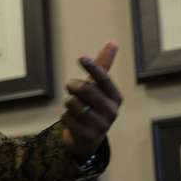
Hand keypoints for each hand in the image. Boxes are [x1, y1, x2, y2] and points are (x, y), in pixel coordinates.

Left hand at [61, 41, 122, 162]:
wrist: (87, 139)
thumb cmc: (93, 107)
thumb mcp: (99, 88)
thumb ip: (103, 67)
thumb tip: (112, 42)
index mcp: (116, 98)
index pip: (104, 79)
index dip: (92, 67)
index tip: (81, 58)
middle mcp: (111, 112)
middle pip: (85, 89)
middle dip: (72, 85)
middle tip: (70, 86)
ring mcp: (100, 125)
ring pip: (73, 103)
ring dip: (68, 102)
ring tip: (72, 107)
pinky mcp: (87, 136)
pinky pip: (66, 117)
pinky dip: (64, 116)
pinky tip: (71, 119)